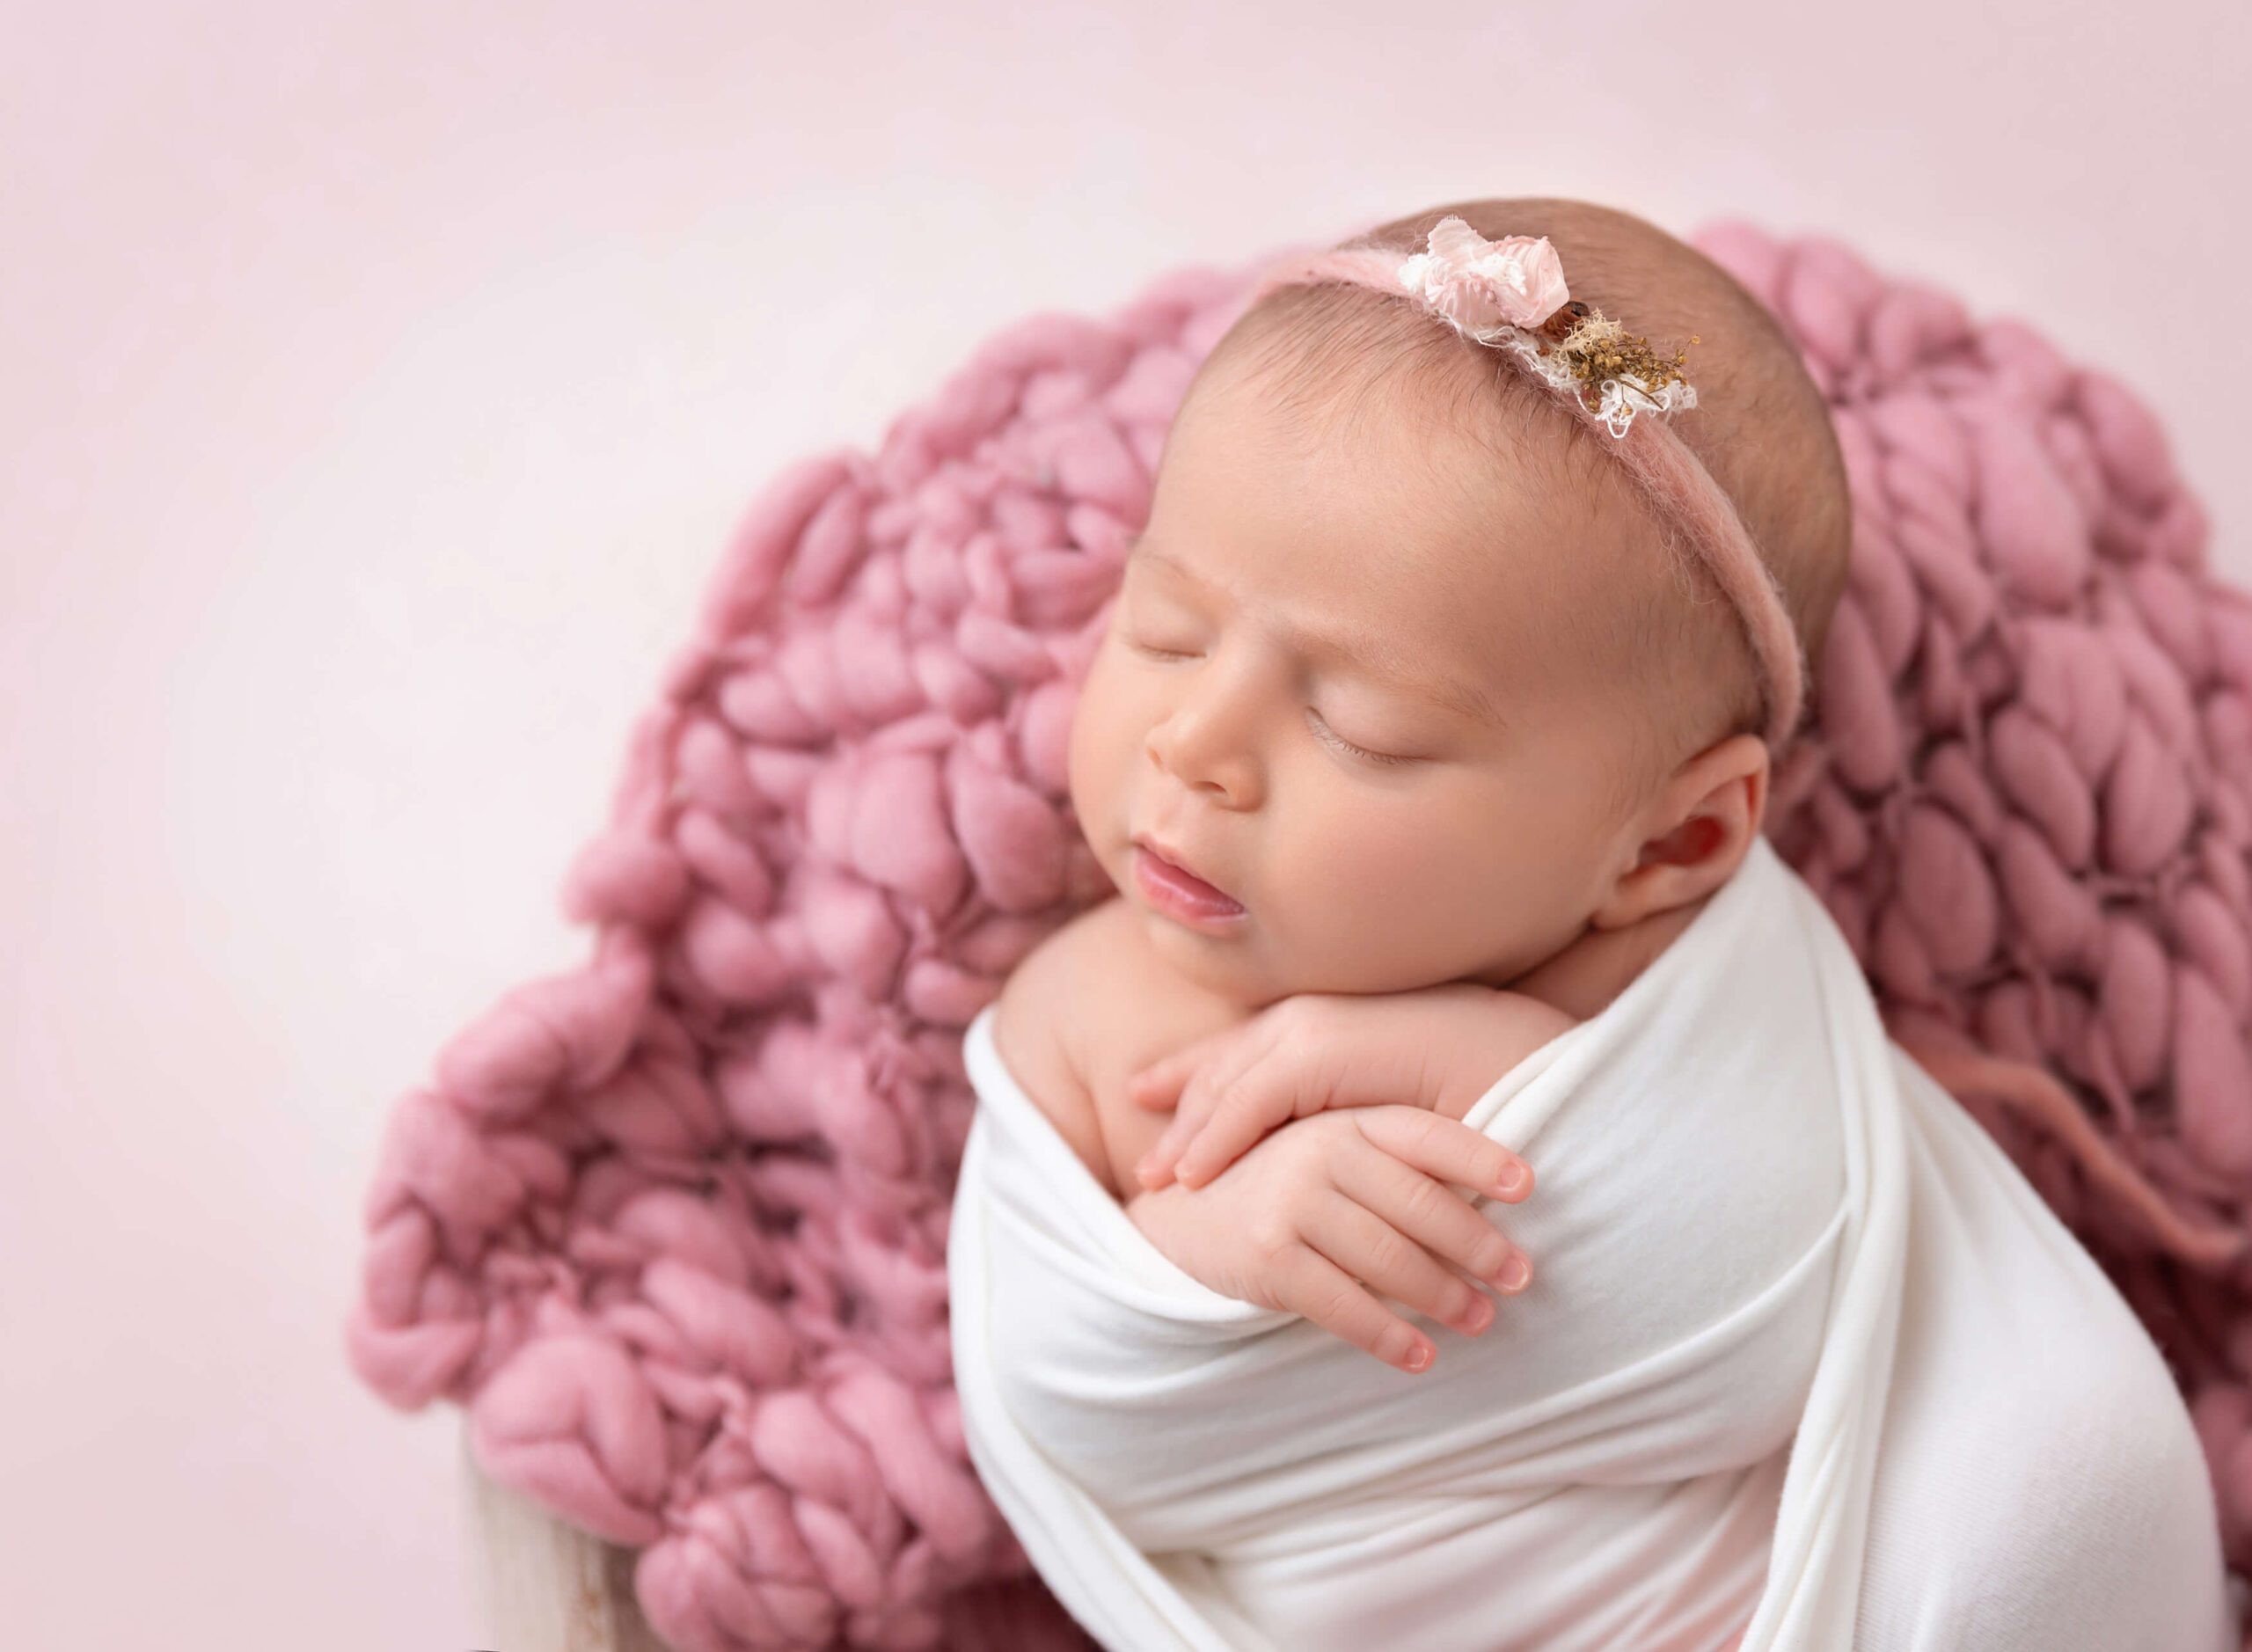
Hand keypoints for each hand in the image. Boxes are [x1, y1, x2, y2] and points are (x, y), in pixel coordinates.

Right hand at [1124, 1103, 1535, 1375]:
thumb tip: (1488, 1208)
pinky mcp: (1265, 1253)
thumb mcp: (1329, 1156)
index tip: (1530, 1186)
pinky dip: (1387, 1335)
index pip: (1426, 1136)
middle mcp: (1318, 1150)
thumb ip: (1390, 1167)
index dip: (1481, 1156)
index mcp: (1344, 1120)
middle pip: (1418, 1202)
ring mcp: (1289, 1200)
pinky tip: (1419, 1357)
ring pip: (1387, 1257)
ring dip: (1442, 1297)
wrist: (1181, 1218)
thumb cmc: (1280, 1190)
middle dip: (1477, 1245)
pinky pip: (1342, 1303)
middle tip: (1520, 1277)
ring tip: (1480, 1321)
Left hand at [1127, 985, 1539, 1196]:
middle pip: (1220, 1066)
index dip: (1195, 1079)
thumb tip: (1322, 1144)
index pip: (1242, 1052)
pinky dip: (1218, 1140)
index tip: (1154, 1105)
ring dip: (1188, 1136)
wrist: (1528, 1057)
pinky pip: (1252, 1101)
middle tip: (1145, 1164)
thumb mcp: (1394, 1096)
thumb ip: (1352, 1104)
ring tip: (1156, 1184)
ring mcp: (1314, 1027)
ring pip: (1226, 1084)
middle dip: (1176, 1108)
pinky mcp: (1323, 1051)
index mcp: (1328, 1019)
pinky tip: (1195, 1179)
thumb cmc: (1476, 1081)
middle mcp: (1310, 1016)